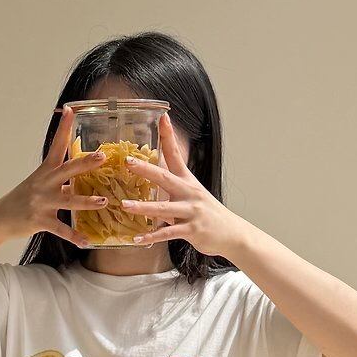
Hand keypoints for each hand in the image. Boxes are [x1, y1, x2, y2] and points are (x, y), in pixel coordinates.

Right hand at [0, 105, 108, 247]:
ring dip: (87, 201)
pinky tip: (86, 241)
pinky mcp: (39, 221)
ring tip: (105, 201)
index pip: (56, 146)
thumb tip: (82, 179)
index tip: (71, 110)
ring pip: (68, 201)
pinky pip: (61, 229)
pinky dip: (74, 236)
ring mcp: (41, 202)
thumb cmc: (21, 200)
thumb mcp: (39, 186)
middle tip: (103, 156)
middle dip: (86, 163)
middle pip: (68, 170)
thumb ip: (61, 182)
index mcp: (44, 172)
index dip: (64, 128)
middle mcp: (44, 184)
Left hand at [120, 115, 247, 254]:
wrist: (232, 234)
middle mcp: (189, 193)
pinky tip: (137, 239)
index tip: (162, 117)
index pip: (176, 154)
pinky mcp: (192, 230)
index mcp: (188, 181)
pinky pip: (168, 233)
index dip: (169, 136)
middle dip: (145, 169)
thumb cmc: (207, 215)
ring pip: (163, 208)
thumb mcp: (191, 196)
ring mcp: (191, 211)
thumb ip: (170, 190)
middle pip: (165, 177)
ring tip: (124, 205)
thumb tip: (150, 180)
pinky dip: (152, 237)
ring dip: (143, 207)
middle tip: (127, 161)